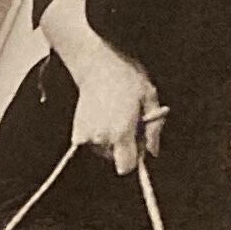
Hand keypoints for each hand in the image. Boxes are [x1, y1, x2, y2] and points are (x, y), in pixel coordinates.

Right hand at [67, 46, 163, 174]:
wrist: (95, 63)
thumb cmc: (125, 77)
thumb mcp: (149, 98)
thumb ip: (154, 128)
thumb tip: (153, 151)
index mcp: (121, 132)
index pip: (126, 166)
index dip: (135, 157)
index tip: (138, 141)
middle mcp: (102, 138)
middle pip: (116, 158)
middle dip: (124, 145)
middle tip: (129, 121)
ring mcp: (86, 135)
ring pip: (104, 150)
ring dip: (112, 138)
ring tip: (115, 114)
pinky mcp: (76, 130)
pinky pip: (91, 142)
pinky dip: (98, 134)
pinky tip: (103, 115)